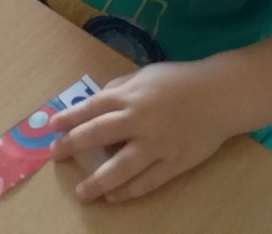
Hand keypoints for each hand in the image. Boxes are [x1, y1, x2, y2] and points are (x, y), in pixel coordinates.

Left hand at [49, 61, 239, 202]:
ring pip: (121, 167)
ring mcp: (156, 145)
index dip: (69, 118)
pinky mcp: (173, 163)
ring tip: (82, 192)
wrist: (220, 96)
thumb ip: (121, 87)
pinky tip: (114, 197)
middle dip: (73, 145)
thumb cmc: (180, 81)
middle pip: (98, 135)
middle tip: (56, 154)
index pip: (92, 108)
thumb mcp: (146, 75)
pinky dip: (129, 190)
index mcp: (130, 96)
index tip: (52, 127)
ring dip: (98, 181)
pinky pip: (147, 181)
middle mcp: (139, 120)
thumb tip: (98, 99)